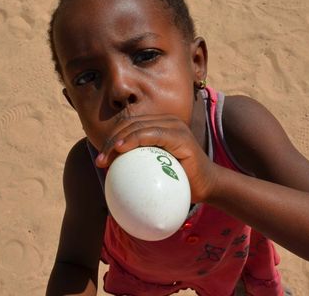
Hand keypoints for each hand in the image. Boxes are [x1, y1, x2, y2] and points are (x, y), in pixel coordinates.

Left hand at [95, 115, 218, 202]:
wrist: (208, 187)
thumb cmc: (180, 183)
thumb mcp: (155, 171)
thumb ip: (139, 166)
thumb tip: (110, 176)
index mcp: (160, 126)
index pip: (130, 126)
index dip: (112, 138)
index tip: (100, 159)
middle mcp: (166, 121)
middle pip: (130, 125)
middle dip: (111, 140)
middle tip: (100, 161)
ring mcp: (174, 126)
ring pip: (137, 127)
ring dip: (117, 141)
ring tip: (105, 158)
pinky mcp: (179, 135)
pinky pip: (151, 134)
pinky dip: (133, 140)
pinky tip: (120, 149)